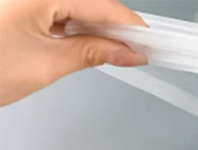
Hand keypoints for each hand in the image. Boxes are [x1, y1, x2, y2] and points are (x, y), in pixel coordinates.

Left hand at [0, 0, 147, 105]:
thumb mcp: (48, 64)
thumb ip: (92, 53)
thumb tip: (126, 52)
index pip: (100, 3)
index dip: (129, 25)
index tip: (148, 41)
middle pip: (88, 0)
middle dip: (113, 25)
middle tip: (134, 51)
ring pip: (73, 4)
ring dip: (93, 26)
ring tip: (111, 52)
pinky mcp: (18, 5)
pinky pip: (55, 7)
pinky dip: (72, 24)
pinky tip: (84, 41)